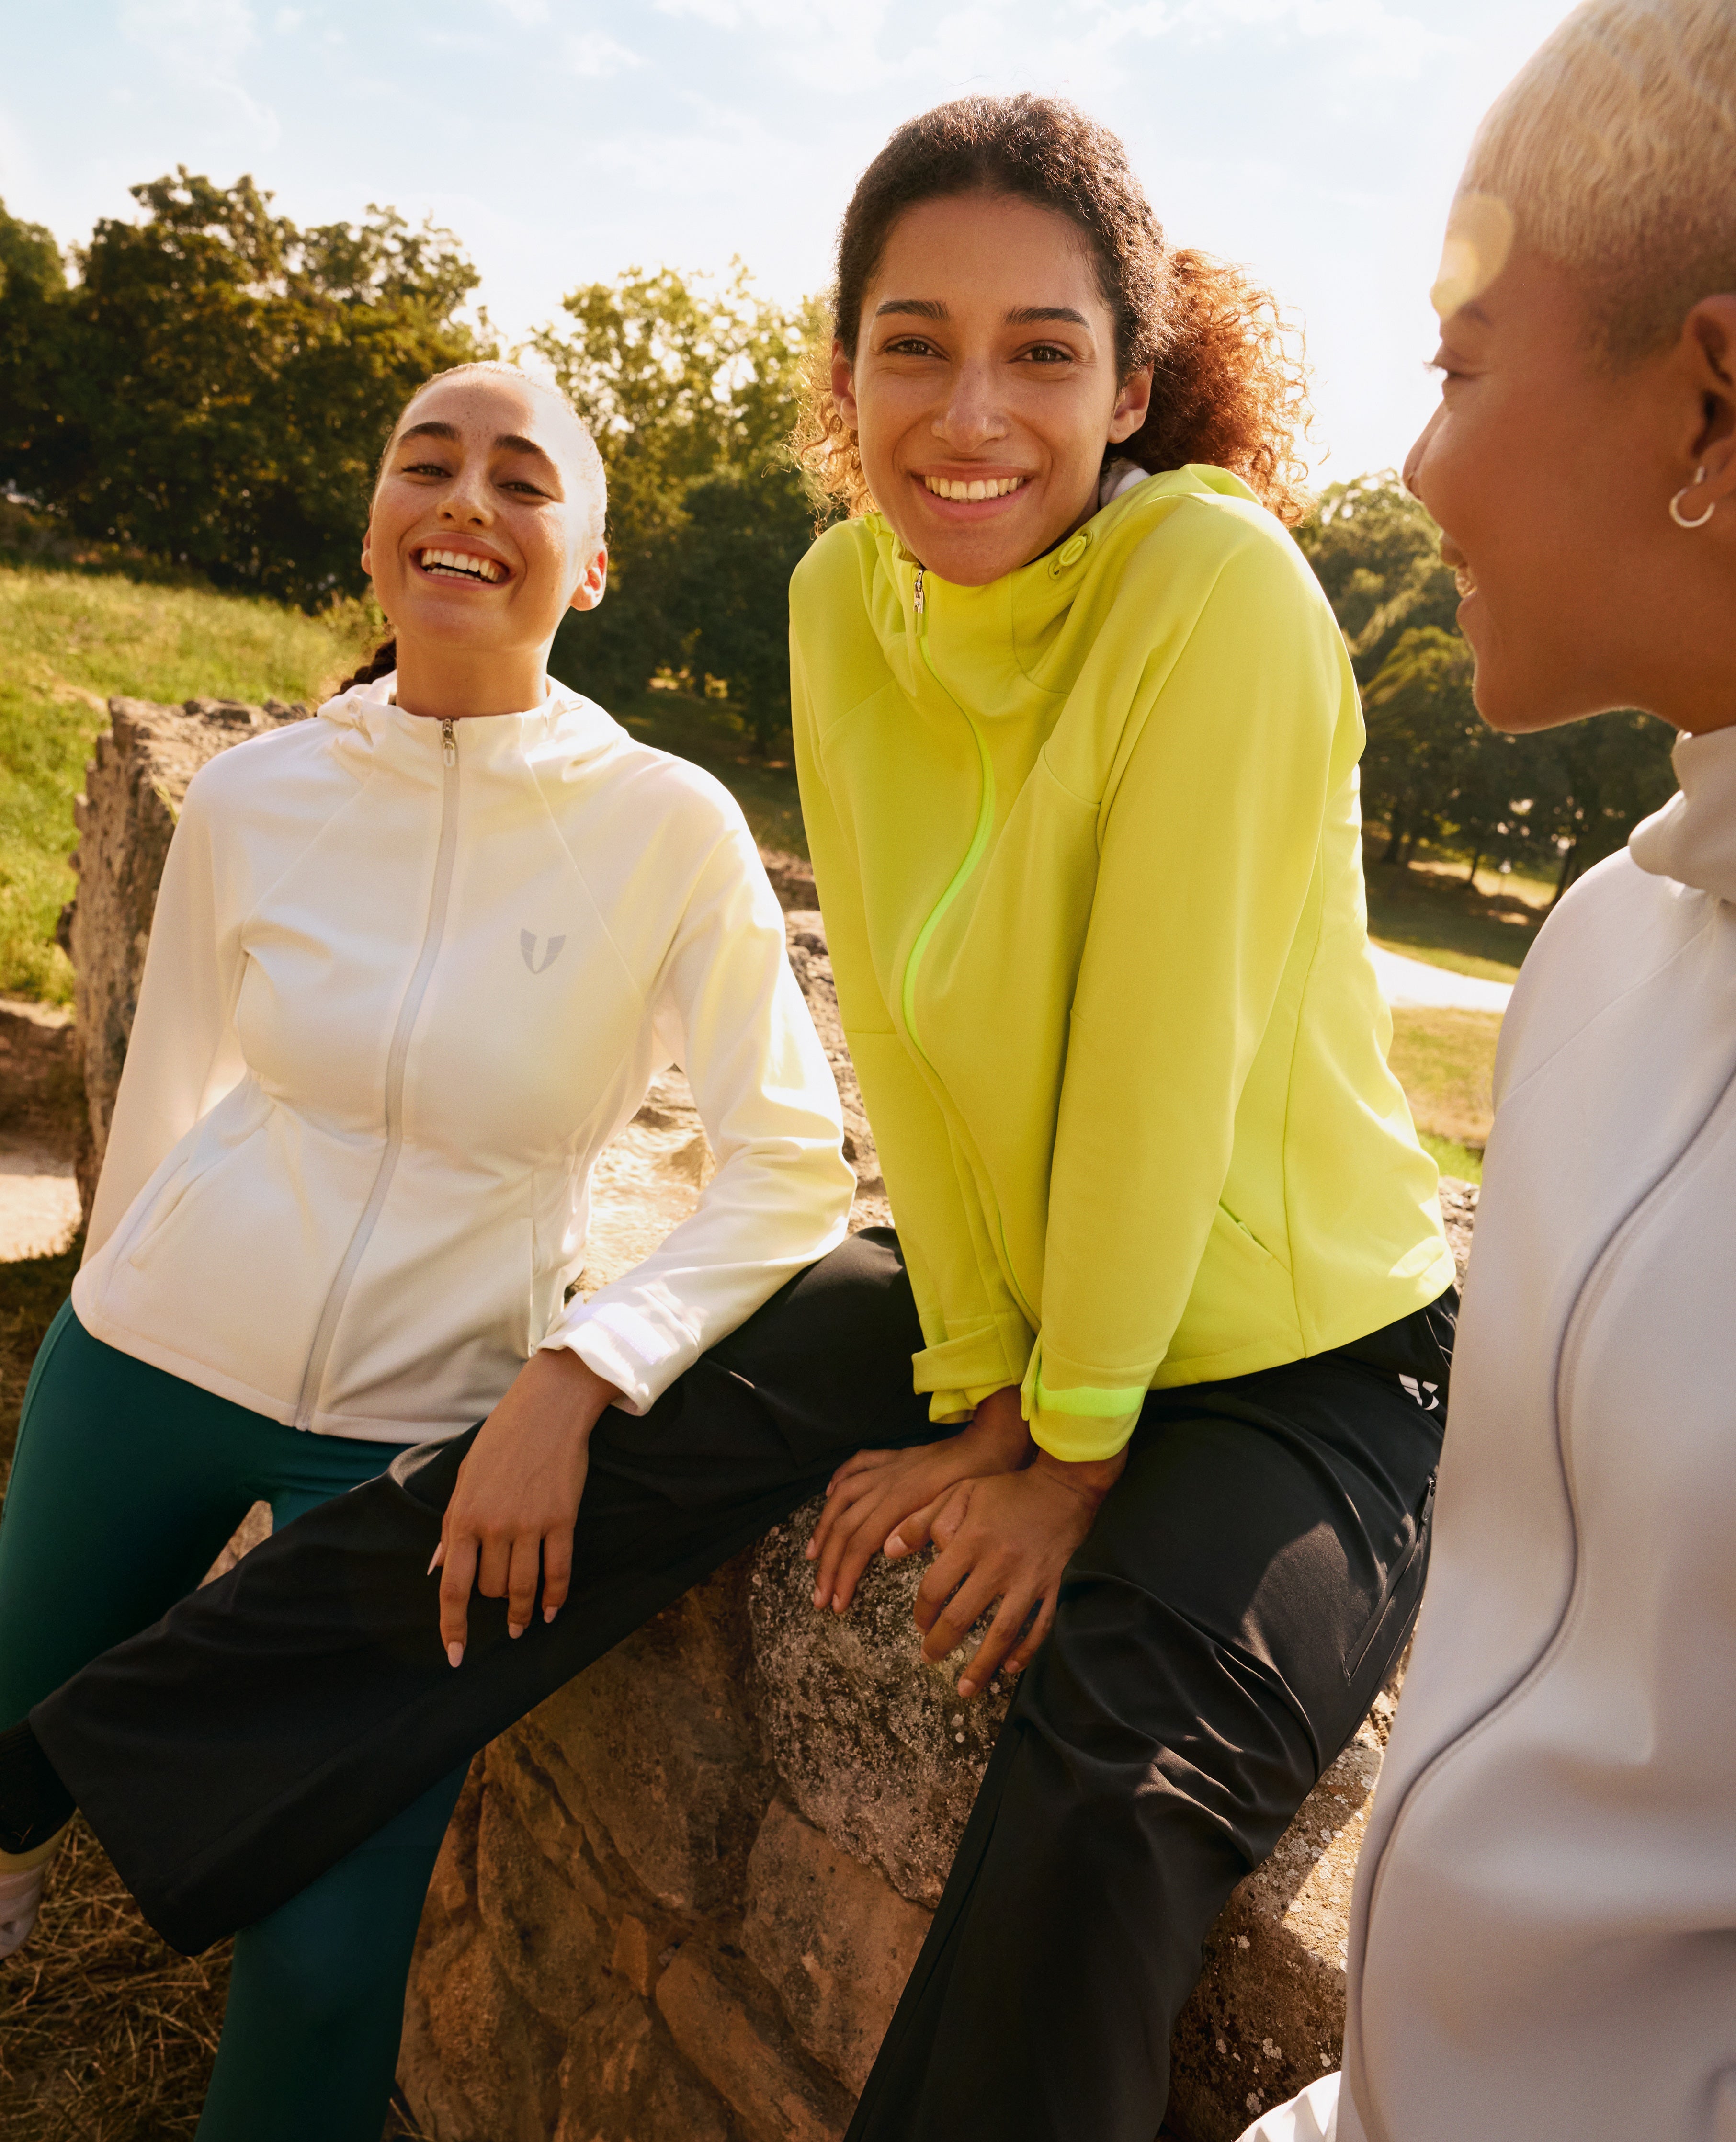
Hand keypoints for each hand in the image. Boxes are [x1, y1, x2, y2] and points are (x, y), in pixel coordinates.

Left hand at [433, 1348, 619, 1664]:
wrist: (547, 1409)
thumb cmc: (501, 1440)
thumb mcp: (465, 1479)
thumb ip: (452, 1527)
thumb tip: (439, 1568)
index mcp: (464, 1517)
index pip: (454, 1587)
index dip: (453, 1627)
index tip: (455, 1656)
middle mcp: (494, 1527)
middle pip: (490, 1589)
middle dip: (491, 1603)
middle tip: (498, 1606)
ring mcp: (530, 1525)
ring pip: (523, 1588)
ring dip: (521, 1613)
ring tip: (521, 1626)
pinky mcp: (562, 1520)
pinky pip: (559, 1571)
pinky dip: (556, 1597)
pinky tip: (552, 1611)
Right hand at [805, 1386, 1031, 1615]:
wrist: (991, 1439)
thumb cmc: (980, 1479)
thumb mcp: (958, 1510)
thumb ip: (923, 1527)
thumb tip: (887, 1549)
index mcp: (902, 1499)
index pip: (861, 1543)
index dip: (845, 1575)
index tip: (838, 1604)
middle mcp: (886, 1483)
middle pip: (844, 1527)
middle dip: (828, 1566)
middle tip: (820, 1598)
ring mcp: (887, 1468)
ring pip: (841, 1498)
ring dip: (823, 1528)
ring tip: (812, 1555)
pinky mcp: (893, 1457)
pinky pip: (856, 1465)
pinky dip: (838, 1481)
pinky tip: (829, 1496)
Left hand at [896, 1447, 1127, 1696]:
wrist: (1062, 1488)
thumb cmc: (1007, 1491)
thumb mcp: (960, 1493)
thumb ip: (923, 1521)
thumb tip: (889, 1550)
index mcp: (971, 1541)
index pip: (936, 1587)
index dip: (922, 1612)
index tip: (919, 1625)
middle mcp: (998, 1566)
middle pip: (962, 1616)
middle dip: (942, 1644)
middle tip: (930, 1658)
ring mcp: (1028, 1580)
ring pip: (1002, 1632)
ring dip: (982, 1664)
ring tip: (966, 1688)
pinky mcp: (1052, 1587)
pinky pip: (1040, 1627)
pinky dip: (1025, 1651)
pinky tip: (1010, 1669)